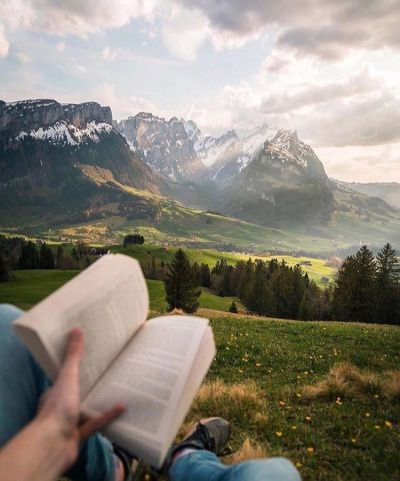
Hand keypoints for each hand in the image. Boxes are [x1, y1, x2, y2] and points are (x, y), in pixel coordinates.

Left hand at [37, 328, 124, 469]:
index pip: (65, 375)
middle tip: (108, 370)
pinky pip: (96, 423)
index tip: (89, 356)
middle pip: (78, 391)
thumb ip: (74, 356)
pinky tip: (123, 407)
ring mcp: (69, 421)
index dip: (75, 366)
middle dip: (91, 383)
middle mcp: (60, 406)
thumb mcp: (67, 377)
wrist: (53, 445)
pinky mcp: (80, 434)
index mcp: (55, 391)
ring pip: (87, 408)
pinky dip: (109, 415)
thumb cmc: (57, 409)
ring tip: (117, 386)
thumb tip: (76, 329)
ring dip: (101, 399)